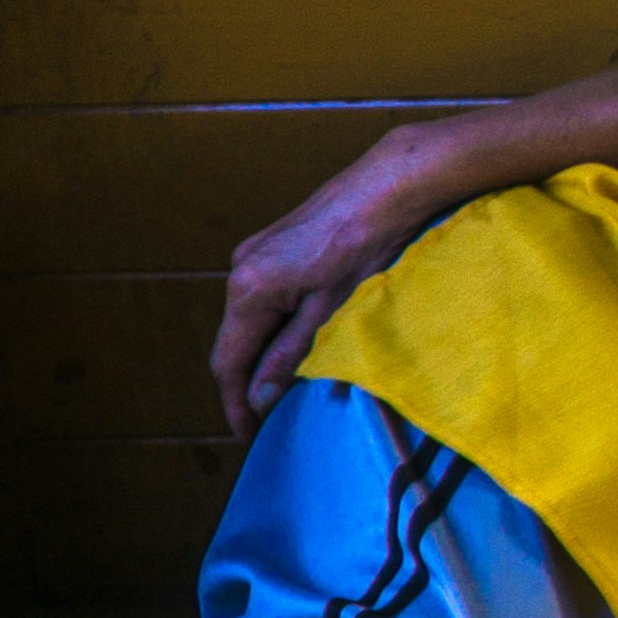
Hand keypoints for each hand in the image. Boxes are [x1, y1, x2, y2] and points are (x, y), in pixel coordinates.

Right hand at [210, 132, 457, 435]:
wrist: (389, 183)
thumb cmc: (368, 244)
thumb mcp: (333, 311)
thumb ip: (292, 355)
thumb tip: (261, 397)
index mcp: (249, 289)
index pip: (228, 362)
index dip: (236, 403)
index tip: (249, 434)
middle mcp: (241, 268)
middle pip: (235, 341)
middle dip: (250, 380)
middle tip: (272, 417)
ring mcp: (255, 252)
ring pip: (251, 319)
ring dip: (265, 352)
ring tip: (290, 385)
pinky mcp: (275, 244)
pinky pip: (265, 297)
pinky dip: (276, 324)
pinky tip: (301, 340)